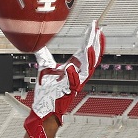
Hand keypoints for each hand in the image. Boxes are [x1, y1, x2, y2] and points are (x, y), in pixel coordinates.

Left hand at [24, 21, 104, 137]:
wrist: (43, 111)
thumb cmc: (45, 93)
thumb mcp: (45, 69)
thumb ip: (44, 55)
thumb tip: (39, 42)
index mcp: (74, 68)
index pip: (84, 50)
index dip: (90, 38)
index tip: (94, 25)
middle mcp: (77, 76)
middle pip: (90, 57)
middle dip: (95, 44)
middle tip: (98, 30)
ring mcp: (74, 85)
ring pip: (86, 70)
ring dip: (89, 58)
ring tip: (91, 45)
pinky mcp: (67, 94)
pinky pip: (72, 85)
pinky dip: (72, 76)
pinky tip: (70, 67)